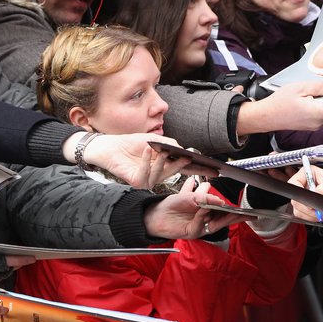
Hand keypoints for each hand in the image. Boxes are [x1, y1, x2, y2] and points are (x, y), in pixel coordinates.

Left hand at [85, 133, 202, 188]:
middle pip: (176, 172)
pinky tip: (146, 150)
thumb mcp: (154, 140)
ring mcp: (148, 179)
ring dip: (163, 161)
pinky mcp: (137, 182)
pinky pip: (146, 174)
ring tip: (162, 150)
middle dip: (185, 166)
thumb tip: (184, 149)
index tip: (212, 169)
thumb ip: (170, 144)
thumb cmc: (131, 143)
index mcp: (164, 164)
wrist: (110, 147)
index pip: (184, 167)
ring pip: (162, 173)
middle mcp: (158, 173)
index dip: (197, 168)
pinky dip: (146, 161)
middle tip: (192, 160)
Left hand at [143, 177, 245, 238]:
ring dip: (224, 216)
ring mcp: (201, 227)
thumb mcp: (190, 195)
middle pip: (224, 218)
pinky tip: (203, 209)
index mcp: (207, 208)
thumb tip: (220, 201)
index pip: (225, 210)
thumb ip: (205, 197)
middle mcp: (206, 219)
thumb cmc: (172, 204)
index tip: (247, 210)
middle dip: (236, 216)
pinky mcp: (193, 233)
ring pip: (216, 223)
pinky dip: (203, 216)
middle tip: (246, 213)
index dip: (236, 210)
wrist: (155, 213)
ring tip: (232, 210)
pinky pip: (202, 224)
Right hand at [237, 81, 322, 134]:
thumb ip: (318, 87)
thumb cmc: (280, 102)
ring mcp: (314, 126)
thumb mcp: (299, 87)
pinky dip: (316, 107)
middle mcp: (318, 122)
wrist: (266, 116)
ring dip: (322, 103)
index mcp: (316, 112)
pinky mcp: (310, 126)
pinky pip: (319, 115)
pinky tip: (305, 101)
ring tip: (308, 95)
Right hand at [287, 164, 322, 220]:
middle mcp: (303, 185)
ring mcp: (304, 197)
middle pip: (295, 200)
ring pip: (298, 210)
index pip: (293, 183)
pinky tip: (322, 216)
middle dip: (308, 208)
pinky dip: (312, 218)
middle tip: (319, 211)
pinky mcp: (306, 207)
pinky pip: (303, 216)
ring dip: (311, 215)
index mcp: (307, 174)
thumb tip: (315, 195)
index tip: (309, 201)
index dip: (299, 194)